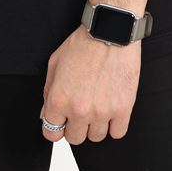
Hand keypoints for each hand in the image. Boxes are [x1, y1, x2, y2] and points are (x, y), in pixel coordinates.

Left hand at [40, 25, 140, 143]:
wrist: (109, 32)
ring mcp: (102, 112)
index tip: (62, 121)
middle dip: (75, 126)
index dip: (56, 127)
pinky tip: (111, 110)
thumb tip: (48, 114)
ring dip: (95, 125)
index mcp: (59, 100)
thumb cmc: (82, 44)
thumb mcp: (54, 64)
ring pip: (96, 137)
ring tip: (97, 106)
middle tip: (81, 111)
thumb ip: (49, 93)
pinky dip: (114, 125)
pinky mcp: (123, 109)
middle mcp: (79, 110)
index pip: (52, 134)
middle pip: (75, 138)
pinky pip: (117, 133)